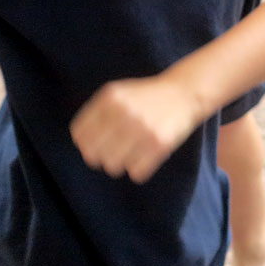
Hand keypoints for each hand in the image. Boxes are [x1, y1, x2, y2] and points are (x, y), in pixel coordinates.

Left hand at [71, 73, 201, 182]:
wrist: (184, 92)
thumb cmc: (146, 97)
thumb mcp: (118, 93)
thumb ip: (96, 114)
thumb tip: (81, 144)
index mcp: (110, 98)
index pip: (80, 135)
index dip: (85, 144)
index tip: (96, 144)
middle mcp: (123, 112)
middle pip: (93, 155)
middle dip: (101, 156)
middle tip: (115, 150)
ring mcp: (142, 128)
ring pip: (113, 166)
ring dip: (120, 164)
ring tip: (131, 153)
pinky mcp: (160, 143)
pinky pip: (136, 173)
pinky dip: (139, 169)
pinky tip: (146, 156)